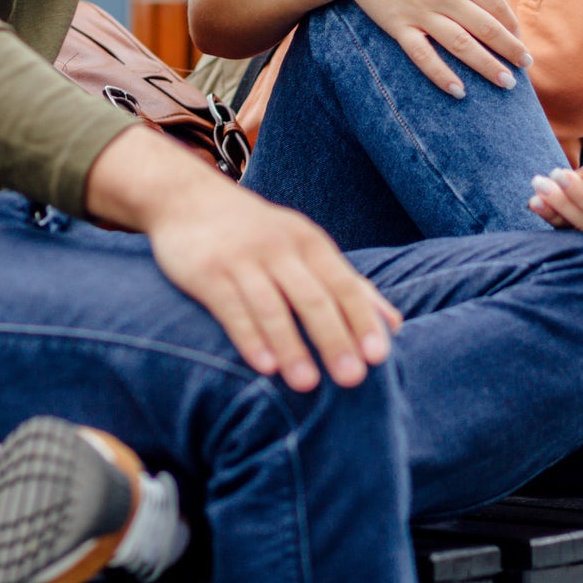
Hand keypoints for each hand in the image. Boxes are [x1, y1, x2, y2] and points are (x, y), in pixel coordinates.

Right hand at [84, 127, 403, 393]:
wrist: (187, 197)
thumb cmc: (256, 232)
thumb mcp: (304, 247)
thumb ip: (347, 284)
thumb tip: (395, 325)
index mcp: (309, 243)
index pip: (344, 284)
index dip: (363, 319)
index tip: (380, 356)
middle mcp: (280, 248)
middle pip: (313, 297)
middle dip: (334, 338)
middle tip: (353, 379)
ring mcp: (242, 259)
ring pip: (273, 306)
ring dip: (292, 346)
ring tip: (307, 384)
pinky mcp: (208, 272)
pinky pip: (231, 308)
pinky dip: (249, 337)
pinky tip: (263, 366)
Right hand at [334, 0, 528, 96]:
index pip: (496, 4)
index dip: (511, 24)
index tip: (519, 39)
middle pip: (486, 28)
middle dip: (510, 50)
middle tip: (525, 66)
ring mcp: (421, 12)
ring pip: (462, 45)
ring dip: (487, 66)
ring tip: (506, 83)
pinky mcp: (398, 26)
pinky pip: (423, 56)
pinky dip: (442, 75)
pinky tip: (459, 91)